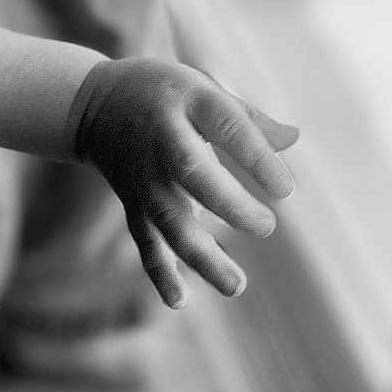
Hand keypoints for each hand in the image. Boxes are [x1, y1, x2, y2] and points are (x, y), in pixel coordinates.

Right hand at [66, 58, 298, 308]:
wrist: (95, 104)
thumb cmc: (165, 94)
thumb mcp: (205, 90)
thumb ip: (250, 121)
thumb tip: (296, 139)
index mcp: (189, 102)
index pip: (227, 127)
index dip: (256, 158)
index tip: (286, 190)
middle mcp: (162, 141)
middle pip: (193, 175)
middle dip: (230, 205)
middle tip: (267, 227)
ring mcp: (145, 178)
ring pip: (170, 220)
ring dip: (202, 256)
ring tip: (237, 286)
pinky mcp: (133, 205)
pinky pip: (145, 241)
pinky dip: (160, 272)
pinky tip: (181, 301)